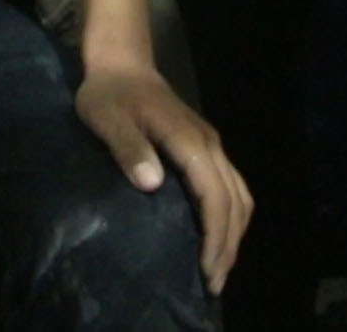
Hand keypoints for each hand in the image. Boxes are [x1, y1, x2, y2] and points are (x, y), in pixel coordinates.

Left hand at [76, 60, 252, 294]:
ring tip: (217, 269)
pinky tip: (216, 237)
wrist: (122, 63)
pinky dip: (231, 217)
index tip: (205, 269)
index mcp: (189, 141)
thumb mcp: (106, 118)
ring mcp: (211, 146)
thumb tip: (152, 184)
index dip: (214, 234)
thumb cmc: (108, 94)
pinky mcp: (207, 148)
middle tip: (213, 284)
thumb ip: (128, 149)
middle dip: (228, 244)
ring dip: (233, 234)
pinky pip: (231, 187)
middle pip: (234, 200)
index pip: (214, 194)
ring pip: (240, 195)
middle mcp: (209, 145)